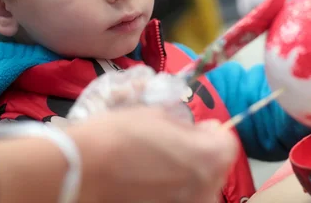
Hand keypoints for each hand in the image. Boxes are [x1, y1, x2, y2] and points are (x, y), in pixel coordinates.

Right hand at [72, 107, 237, 202]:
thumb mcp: (157, 115)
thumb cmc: (118, 136)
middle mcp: (206, 188)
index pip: (228, 143)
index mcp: (209, 156)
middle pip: (216, 169)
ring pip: (198, 189)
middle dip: (200, 156)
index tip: (195, 130)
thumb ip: (185, 125)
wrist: (83, 170)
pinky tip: (147, 184)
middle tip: (171, 147)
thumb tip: (197, 132)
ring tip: (156, 169)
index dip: (211, 133)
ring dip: (186, 178)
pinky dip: (171, 193)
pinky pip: (180, 200)